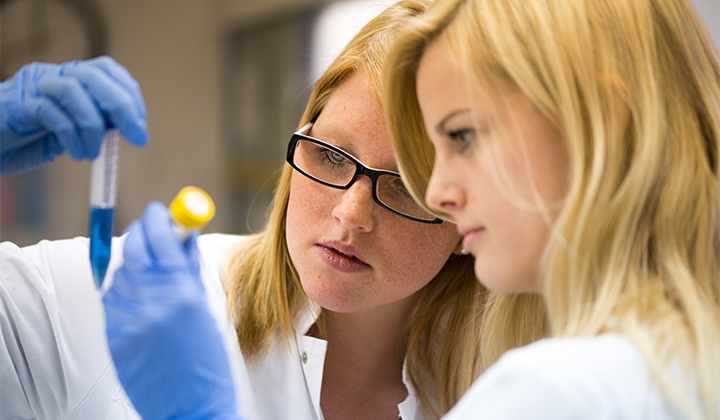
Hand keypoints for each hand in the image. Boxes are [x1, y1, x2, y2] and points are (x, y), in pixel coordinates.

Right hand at [0, 56, 147, 174]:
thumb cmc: (28, 141)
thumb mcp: (71, 134)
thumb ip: (96, 127)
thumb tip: (129, 131)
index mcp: (69, 79)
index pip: (106, 71)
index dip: (129, 95)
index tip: (139, 126)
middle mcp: (52, 76)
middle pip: (94, 74)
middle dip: (122, 106)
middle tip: (136, 137)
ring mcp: (33, 86)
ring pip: (73, 89)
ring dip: (93, 126)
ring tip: (93, 153)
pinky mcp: (16, 103)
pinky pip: (50, 112)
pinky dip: (70, 135)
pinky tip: (75, 153)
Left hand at [103, 202, 239, 419]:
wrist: (190, 406)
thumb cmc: (207, 362)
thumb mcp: (207, 309)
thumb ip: (190, 267)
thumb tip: (185, 233)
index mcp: (181, 293)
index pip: (160, 236)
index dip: (159, 217)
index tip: (160, 210)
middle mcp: (150, 302)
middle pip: (133, 247)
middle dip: (143, 232)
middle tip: (153, 230)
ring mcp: (127, 318)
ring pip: (120, 271)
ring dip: (134, 261)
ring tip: (151, 271)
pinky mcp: (112, 333)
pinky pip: (112, 297)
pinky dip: (124, 288)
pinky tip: (141, 296)